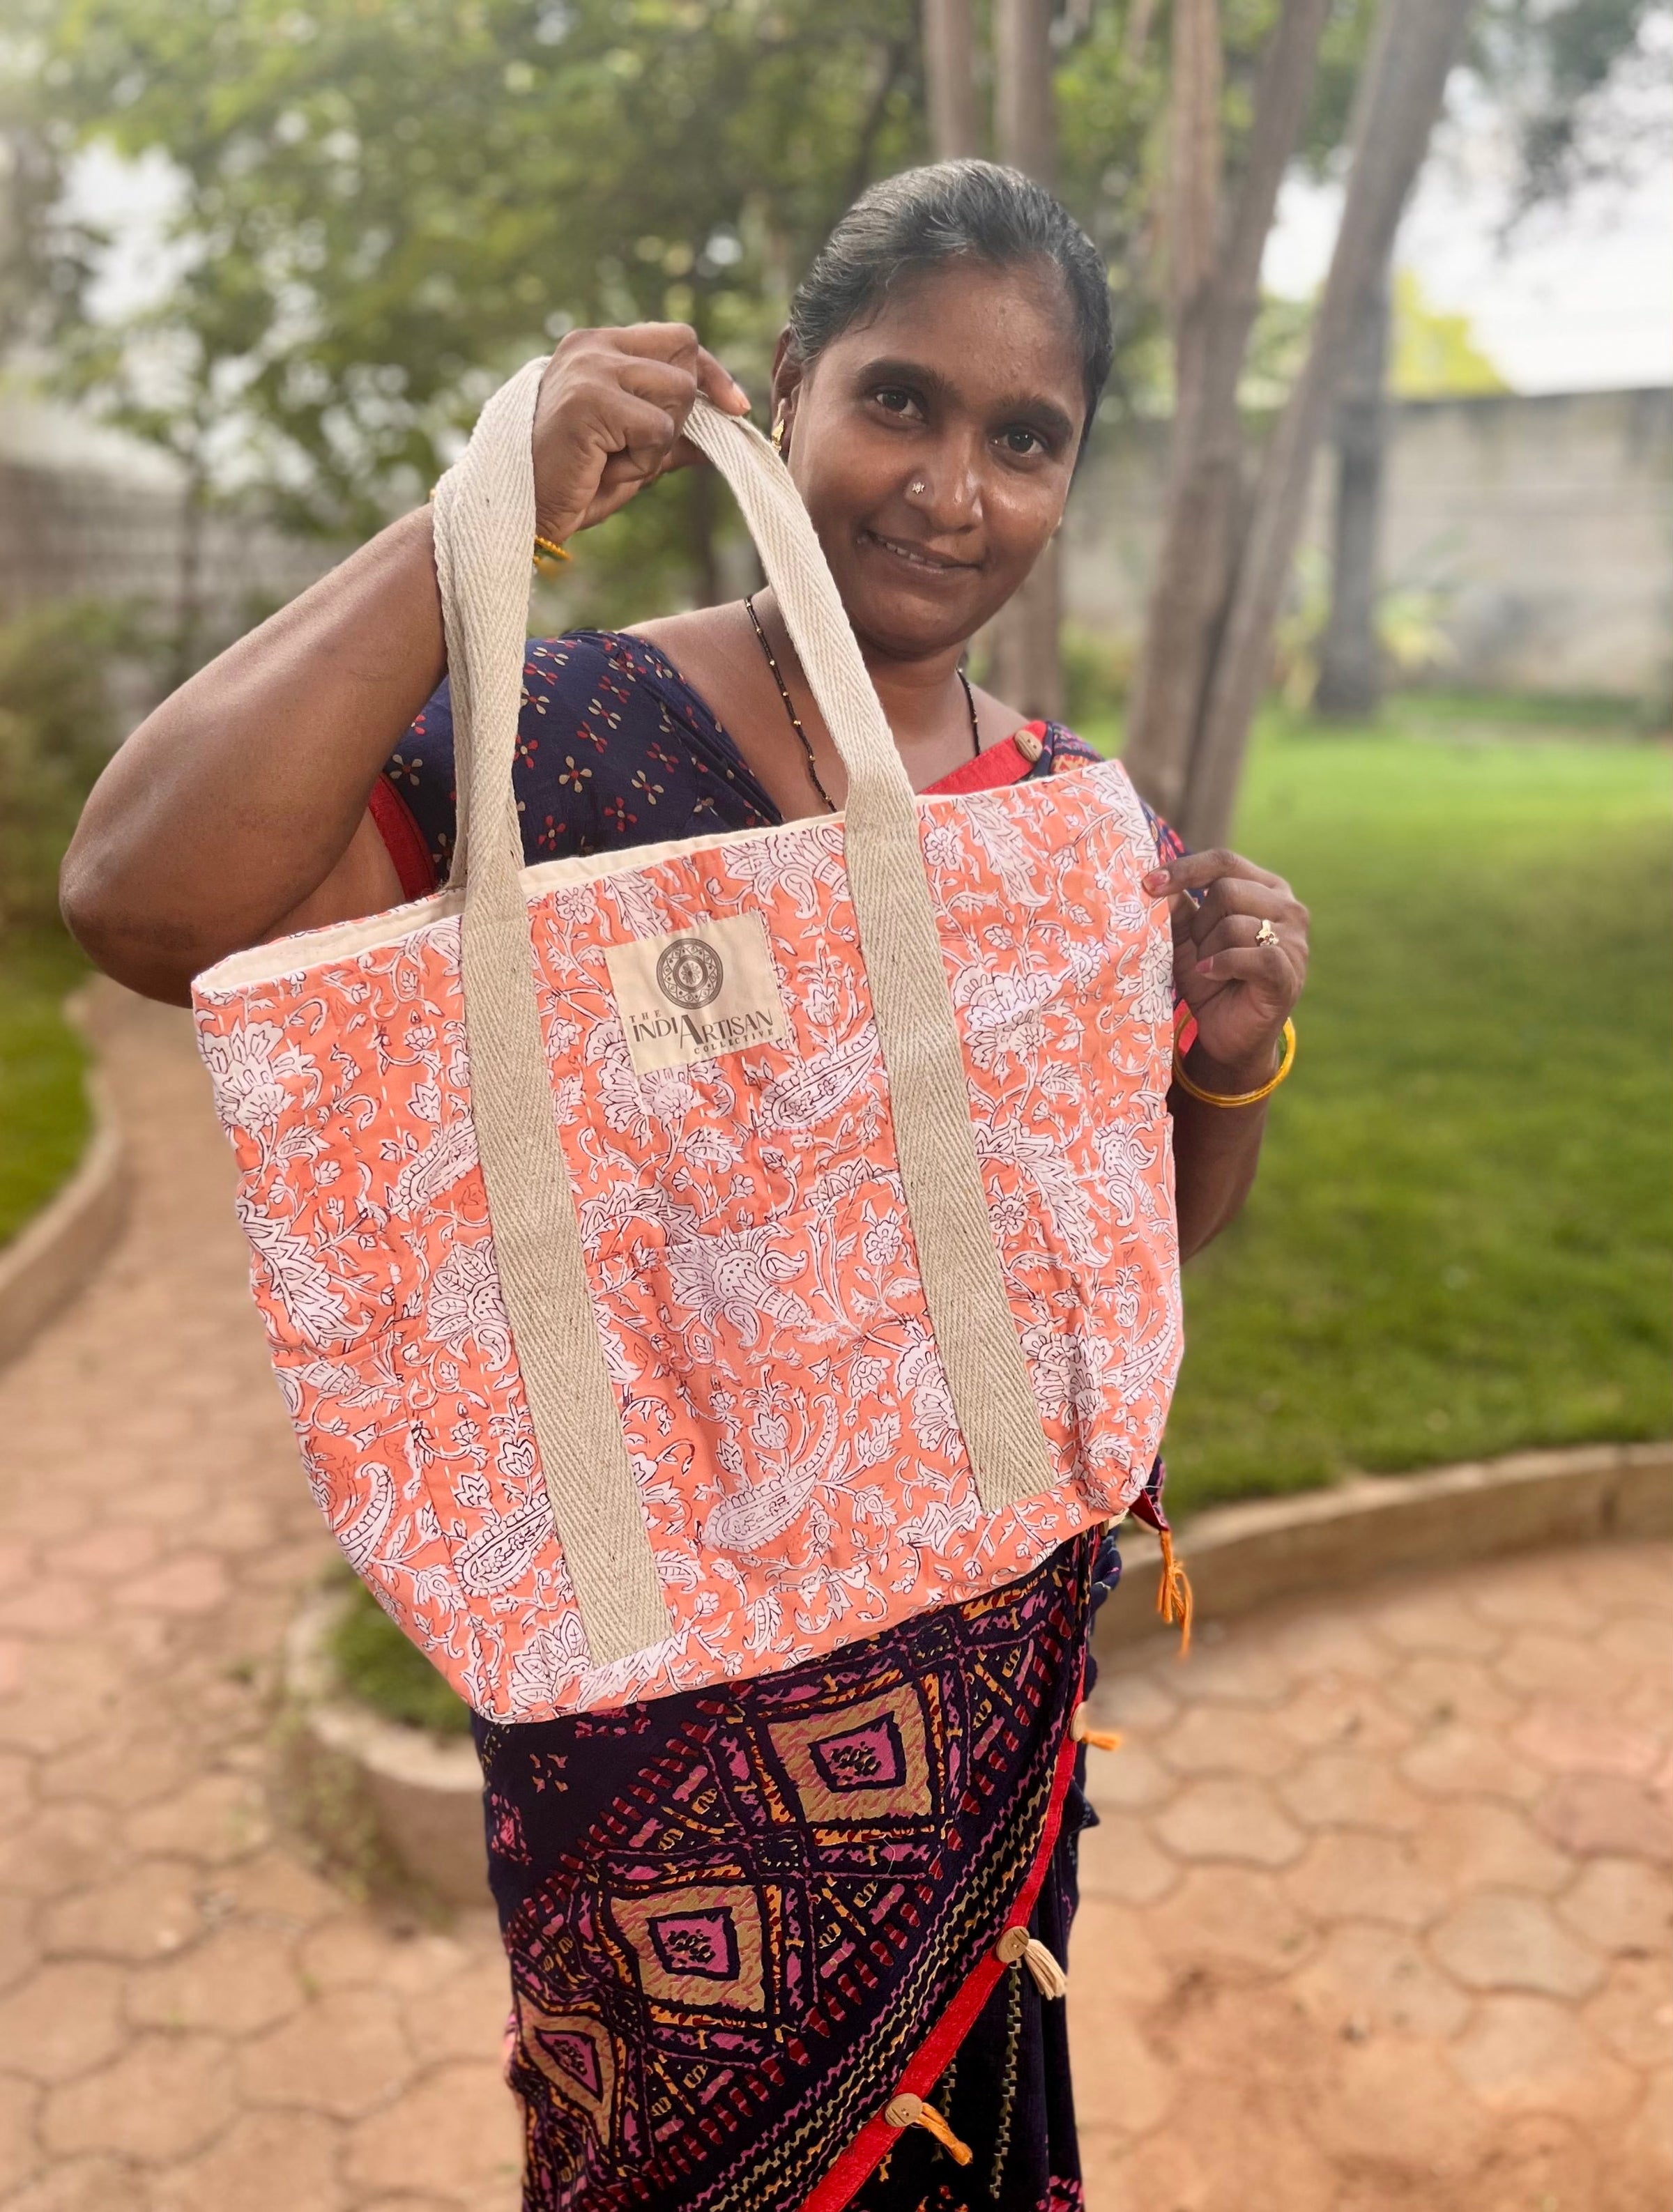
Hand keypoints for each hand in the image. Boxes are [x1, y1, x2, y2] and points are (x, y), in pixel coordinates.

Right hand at [530, 322, 750, 543]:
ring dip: (660, 439)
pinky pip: (657, 428)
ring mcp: (590, 368)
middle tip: (639, 445)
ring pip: (678, 392)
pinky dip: (643, 459)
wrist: (524, 510)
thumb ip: (675, 430)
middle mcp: (593, 345)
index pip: (679, 338)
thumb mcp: (636, 450)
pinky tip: (606, 466)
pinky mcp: (589, 400)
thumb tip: (728, 422)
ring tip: (617, 457)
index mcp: (599, 345)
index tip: (734, 406)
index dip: (711, 373)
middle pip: (686, 356)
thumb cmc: (576, 481)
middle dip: (682, 411)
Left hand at [1143, 848, 1308, 1090]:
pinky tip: (1211, 975)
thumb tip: (1155, 877)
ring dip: (1208, 950)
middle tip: (1198, 951)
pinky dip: (1221, 965)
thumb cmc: (1210, 978)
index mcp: (1265, 888)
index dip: (1184, 869)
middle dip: (1200, 924)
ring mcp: (1294, 940)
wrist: (1227, 1033)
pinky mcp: (1288, 972)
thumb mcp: (1186, 938)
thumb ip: (1178, 906)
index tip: (1147, 884)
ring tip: (1209, 970)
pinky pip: (1251, 956)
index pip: (1224, 862)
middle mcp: (1287, 907)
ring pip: (1234, 924)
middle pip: (1226, 890)